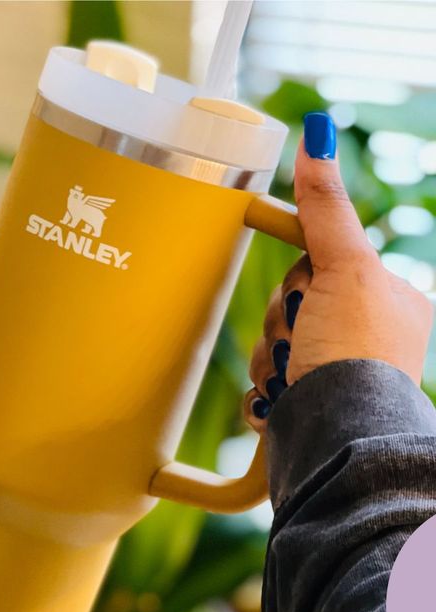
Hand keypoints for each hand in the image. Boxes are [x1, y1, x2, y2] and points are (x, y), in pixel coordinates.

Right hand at [245, 112, 432, 431]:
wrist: (337, 435)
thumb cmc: (355, 353)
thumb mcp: (343, 268)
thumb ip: (326, 207)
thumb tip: (316, 133)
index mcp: (390, 302)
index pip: (321, 263)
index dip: (300, 277)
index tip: (293, 292)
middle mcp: (366, 338)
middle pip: (289, 303)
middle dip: (282, 322)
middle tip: (304, 337)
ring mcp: (335, 376)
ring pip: (271, 344)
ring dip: (270, 358)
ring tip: (294, 375)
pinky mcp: (305, 409)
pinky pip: (263, 384)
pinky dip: (266, 393)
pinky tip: (283, 400)